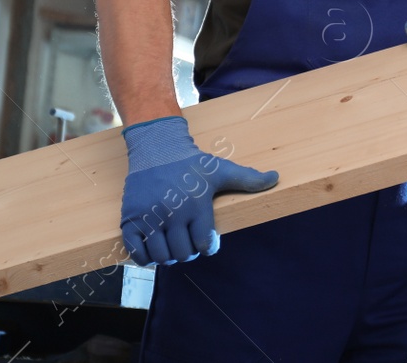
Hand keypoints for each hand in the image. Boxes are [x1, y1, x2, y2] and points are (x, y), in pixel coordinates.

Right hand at [120, 116, 278, 265]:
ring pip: (161, 257)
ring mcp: (149, 217)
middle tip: (188, 243)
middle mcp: (172, 213)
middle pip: (182, 254)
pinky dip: (145, 257)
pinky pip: (137, 253)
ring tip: (172, 245)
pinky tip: (153, 248)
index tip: (206, 241)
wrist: (156, 148)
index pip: (203, 244)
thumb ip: (248, 178)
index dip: (207, 246)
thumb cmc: (191, 162)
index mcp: (196, 204)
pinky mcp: (130, 219)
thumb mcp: (221, 170)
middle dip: (188, 253)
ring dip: (168, 257)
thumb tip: (276, 177)